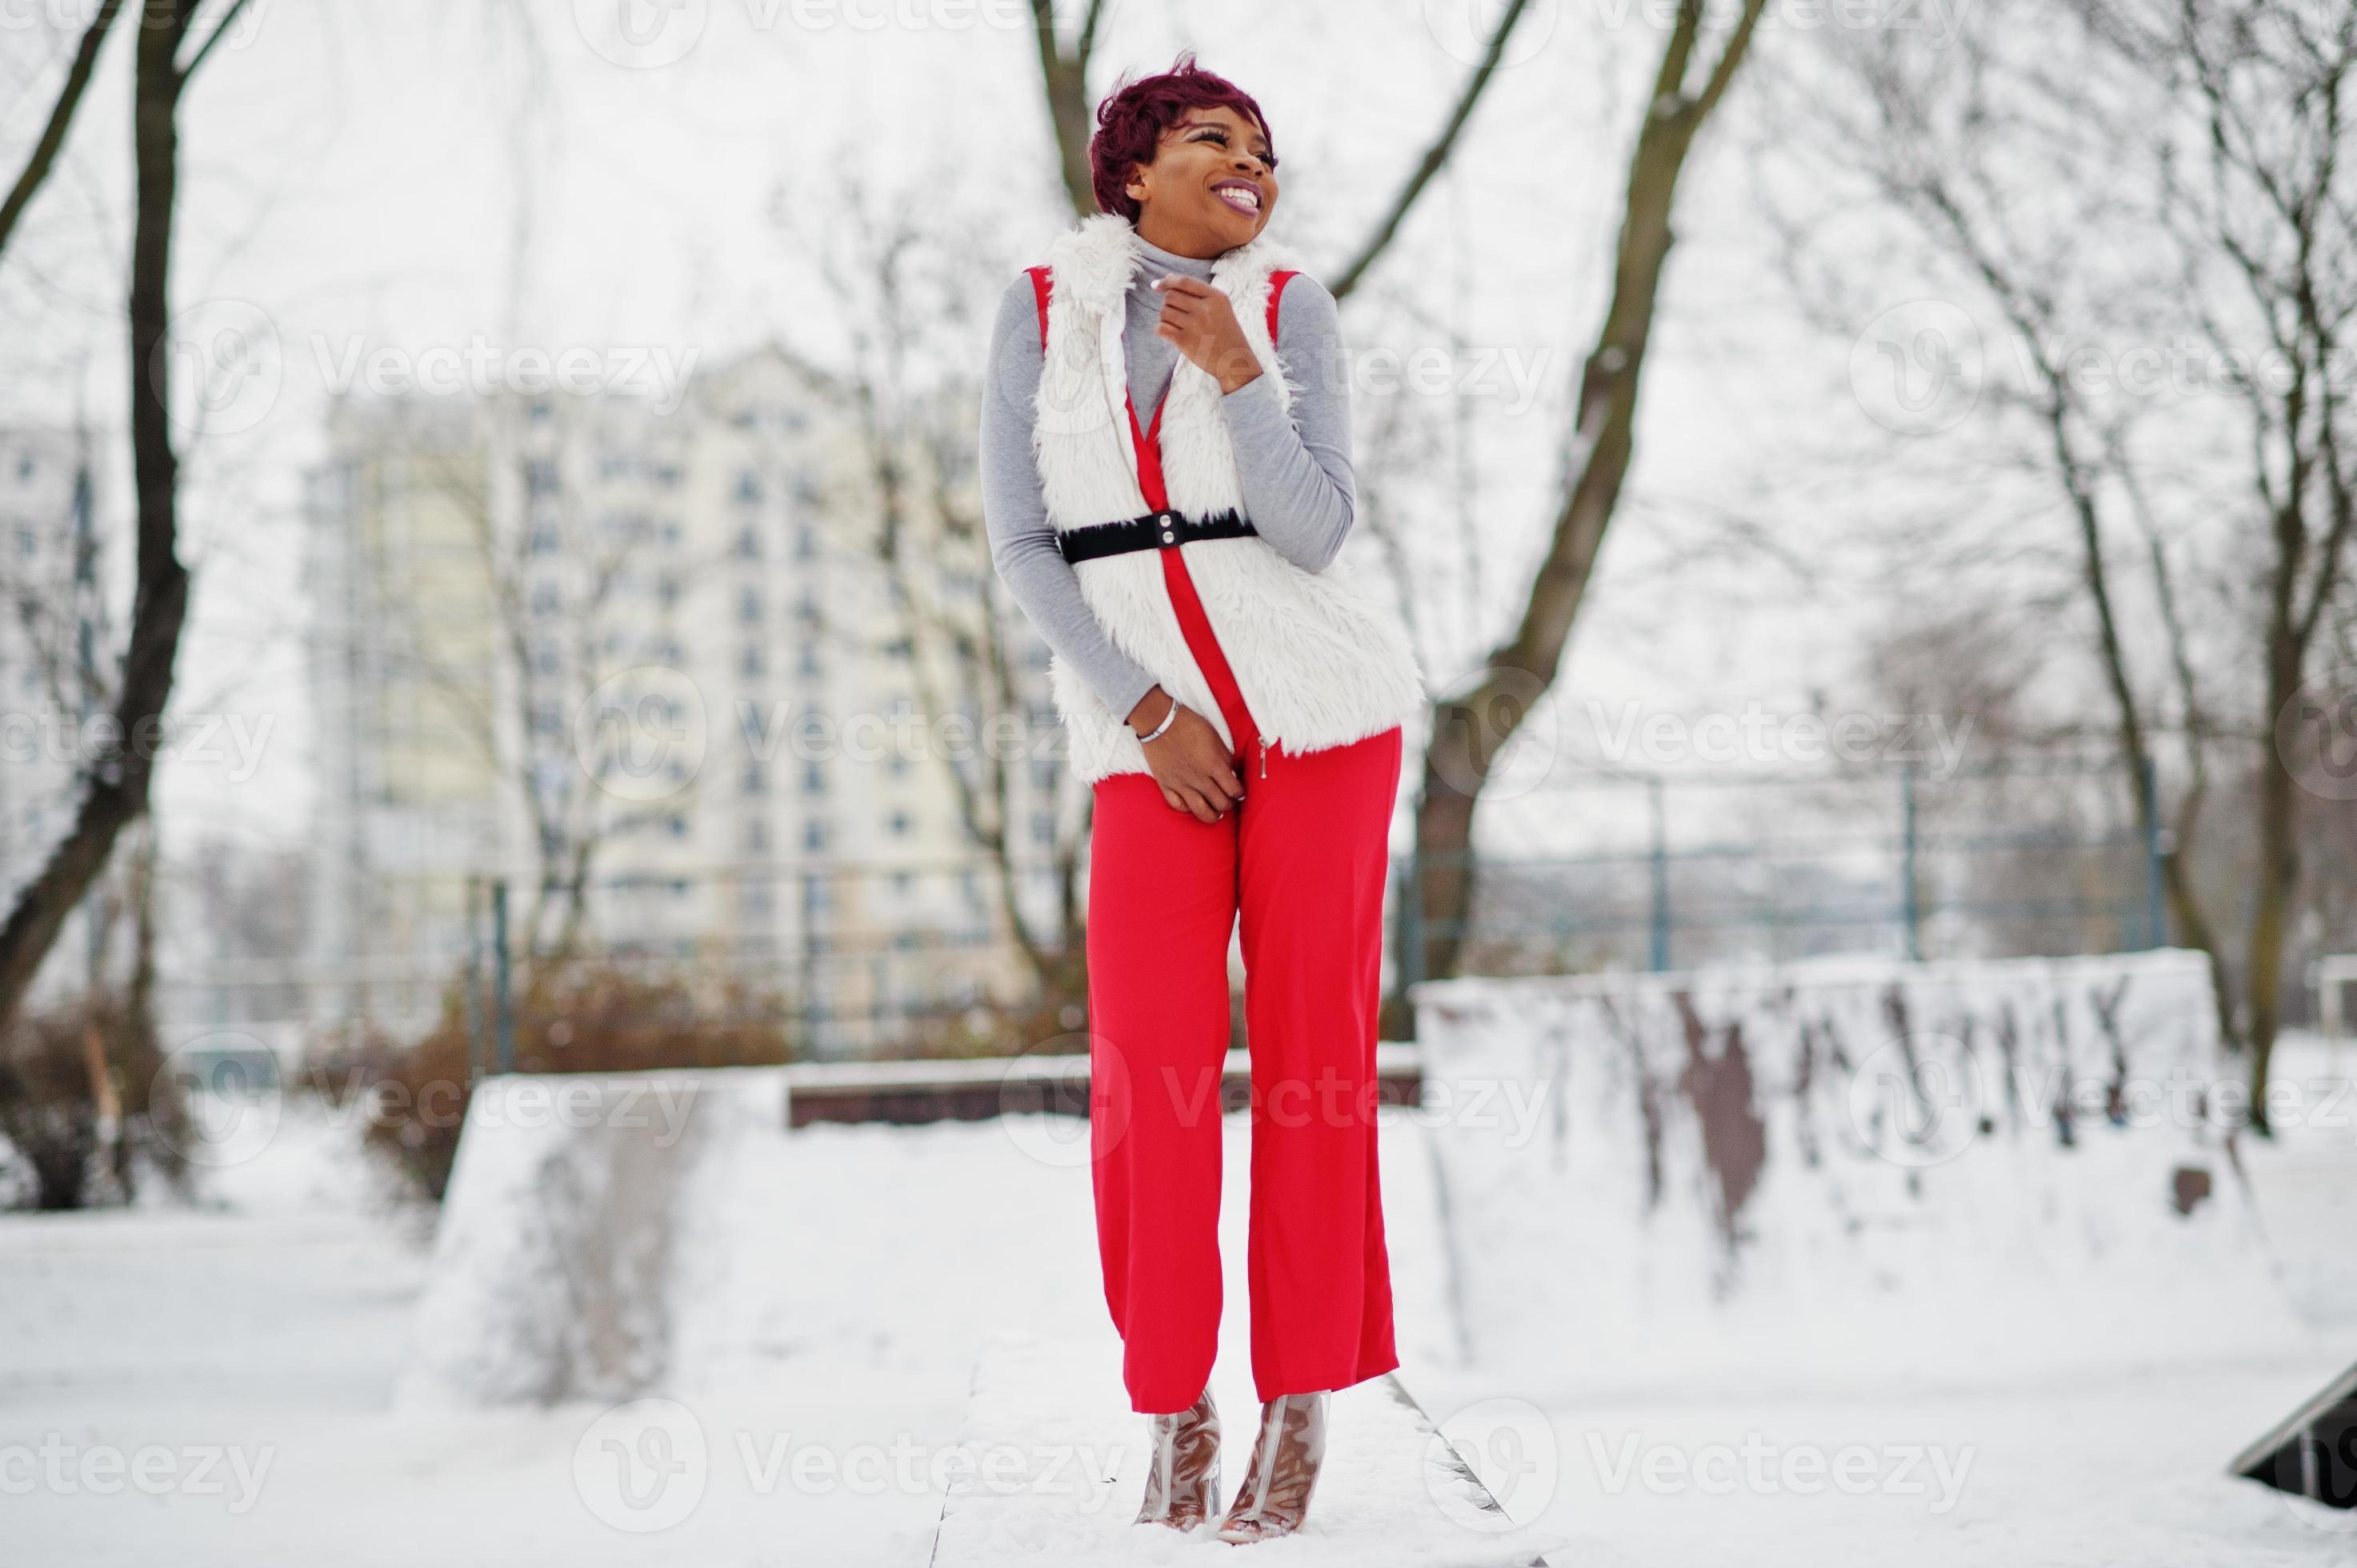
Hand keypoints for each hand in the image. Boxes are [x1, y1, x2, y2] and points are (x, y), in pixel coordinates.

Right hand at [1127, 684, 1244, 822]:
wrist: (1159, 720)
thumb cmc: (1188, 724)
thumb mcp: (1214, 736)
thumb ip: (1224, 757)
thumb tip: (1231, 774)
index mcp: (1214, 764)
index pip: (1233, 790)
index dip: (1239, 794)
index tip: (1239, 793)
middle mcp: (1199, 778)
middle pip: (1220, 803)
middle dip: (1228, 805)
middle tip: (1229, 802)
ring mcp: (1181, 783)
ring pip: (1200, 810)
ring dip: (1211, 816)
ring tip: (1215, 815)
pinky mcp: (1165, 784)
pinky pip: (1177, 805)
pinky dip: (1187, 809)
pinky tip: (1192, 807)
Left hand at [1151, 276, 1261, 394]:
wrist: (1235, 361)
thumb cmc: (1225, 332)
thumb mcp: (1219, 307)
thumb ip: (1196, 291)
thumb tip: (1168, 277)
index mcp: (1216, 297)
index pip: (1185, 282)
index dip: (1167, 281)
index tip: (1156, 285)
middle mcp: (1205, 309)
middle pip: (1170, 296)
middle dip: (1168, 304)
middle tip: (1178, 315)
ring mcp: (1194, 325)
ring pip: (1164, 312)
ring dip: (1166, 318)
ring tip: (1179, 326)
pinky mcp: (1184, 341)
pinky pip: (1161, 328)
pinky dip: (1162, 330)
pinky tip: (1172, 335)